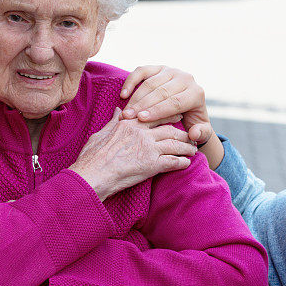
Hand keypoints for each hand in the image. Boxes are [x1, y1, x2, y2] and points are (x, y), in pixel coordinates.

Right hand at [70, 108, 196, 200]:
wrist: (92, 175)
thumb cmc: (92, 157)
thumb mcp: (100, 134)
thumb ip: (113, 122)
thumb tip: (118, 110)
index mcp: (130, 123)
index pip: (155, 115)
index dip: (169, 116)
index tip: (177, 117)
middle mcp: (142, 133)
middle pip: (169, 130)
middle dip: (182, 133)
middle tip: (190, 135)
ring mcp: (148, 148)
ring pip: (175, 144)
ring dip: (186, 148)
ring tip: (192, 150)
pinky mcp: (152, 165)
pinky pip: (173, 161)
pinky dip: (182, 162)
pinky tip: (186, 164)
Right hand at [120, 65, 213, 145]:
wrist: (189, 107)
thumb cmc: (193, 123)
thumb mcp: (201, 132)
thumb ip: (201, 134)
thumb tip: (193, 134)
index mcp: (196, 93)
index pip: (175, 102)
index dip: (157, 111)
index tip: (141, 120)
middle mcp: (185, 78)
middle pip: (161, 92)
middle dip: (143, 106)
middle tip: (128, 118)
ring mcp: (171, 71)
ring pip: (150, 83)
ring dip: (135, 98)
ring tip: (125, 113)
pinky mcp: (158, 68)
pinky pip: (142, 71)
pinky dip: (131, 81)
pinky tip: (123, 95)